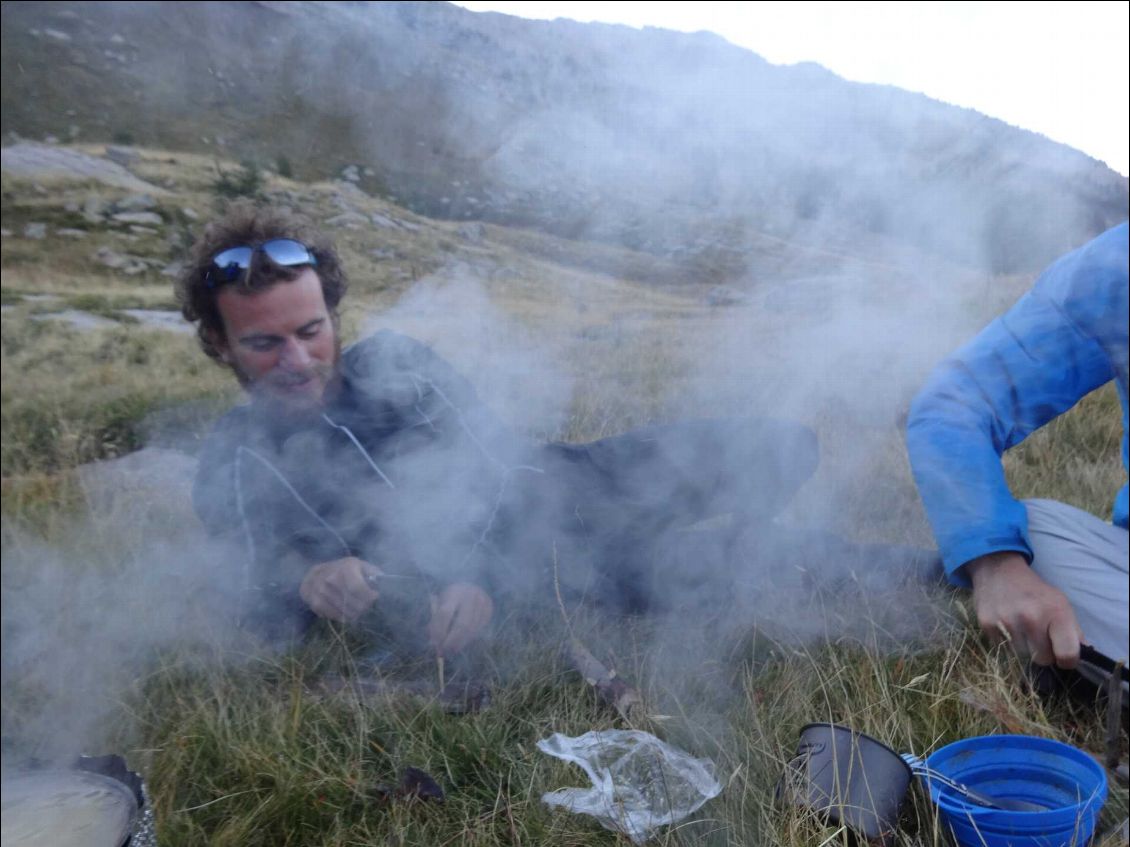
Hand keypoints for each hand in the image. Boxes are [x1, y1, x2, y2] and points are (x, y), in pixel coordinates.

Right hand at [299, 557, 381, 621]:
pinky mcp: (315, 604)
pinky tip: (345, 610)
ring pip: (346, 613)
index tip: (375, 598)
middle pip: (354, 603)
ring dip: (355, 614)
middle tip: (367, 605)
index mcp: (346, 568)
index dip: (370, 597)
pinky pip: (336, 617)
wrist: (314, 575)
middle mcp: (331, 579)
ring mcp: (321, 592)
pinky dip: (344, 617)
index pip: (358, 588)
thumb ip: (373, 574)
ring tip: (357, 608)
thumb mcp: (360, 566)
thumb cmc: (343, 570)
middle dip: (364, 607)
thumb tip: (385, 585)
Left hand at [427, 583, 493, 656]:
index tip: (435, 642)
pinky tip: (463, 640)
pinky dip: (470, 638)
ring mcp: (482, 602)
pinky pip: (480, 628)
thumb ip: (435, 622)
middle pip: (462, 624)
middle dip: (452, 640)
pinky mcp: (490, 608)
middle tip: (445, 650)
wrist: (472, 583)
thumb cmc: (452, 597)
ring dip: (461, 642)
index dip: (439, 630)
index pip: (445, 613)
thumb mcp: (440, 604)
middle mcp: (470, 596)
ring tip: (453, 648)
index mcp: (454, 592)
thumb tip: (433, 644)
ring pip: (472, 629)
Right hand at [965, 551, 1084, 668]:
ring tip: (1021, 631)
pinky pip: (1002, 649)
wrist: (999, 571)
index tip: (1062, 657)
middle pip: (1042, 659)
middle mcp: (1031, 618)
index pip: (1067, 654)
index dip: (1067, 661)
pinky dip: (1006, 643)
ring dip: (1023, 648)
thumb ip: (1074, 631)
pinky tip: (1007, 627)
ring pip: (1021, 656)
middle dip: (1043, 653)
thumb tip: (1084, 656)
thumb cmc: (1035, 591)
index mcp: (1056, 613)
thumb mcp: (1061, 604)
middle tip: (1039, 639)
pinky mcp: (987, 625)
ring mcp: (1007, 622)